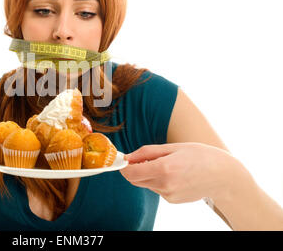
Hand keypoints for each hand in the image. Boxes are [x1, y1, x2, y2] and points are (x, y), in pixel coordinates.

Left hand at [120, 143, 241, 203]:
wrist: (224, 176)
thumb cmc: (200, 156)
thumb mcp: (173, 147)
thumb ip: (147, 152)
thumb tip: (127, 157)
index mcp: (163, 169)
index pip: (130, 173)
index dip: (123, 166)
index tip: (124, 159)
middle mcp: (164, 185)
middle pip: (135, 180)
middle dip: (136, 169)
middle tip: (148, 158)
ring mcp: (168, 195)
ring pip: (146, 184)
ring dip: (149, 174)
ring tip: (169, 164)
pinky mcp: (172, 200)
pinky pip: (157, 189)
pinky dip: (159, 181)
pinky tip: (175, 174)